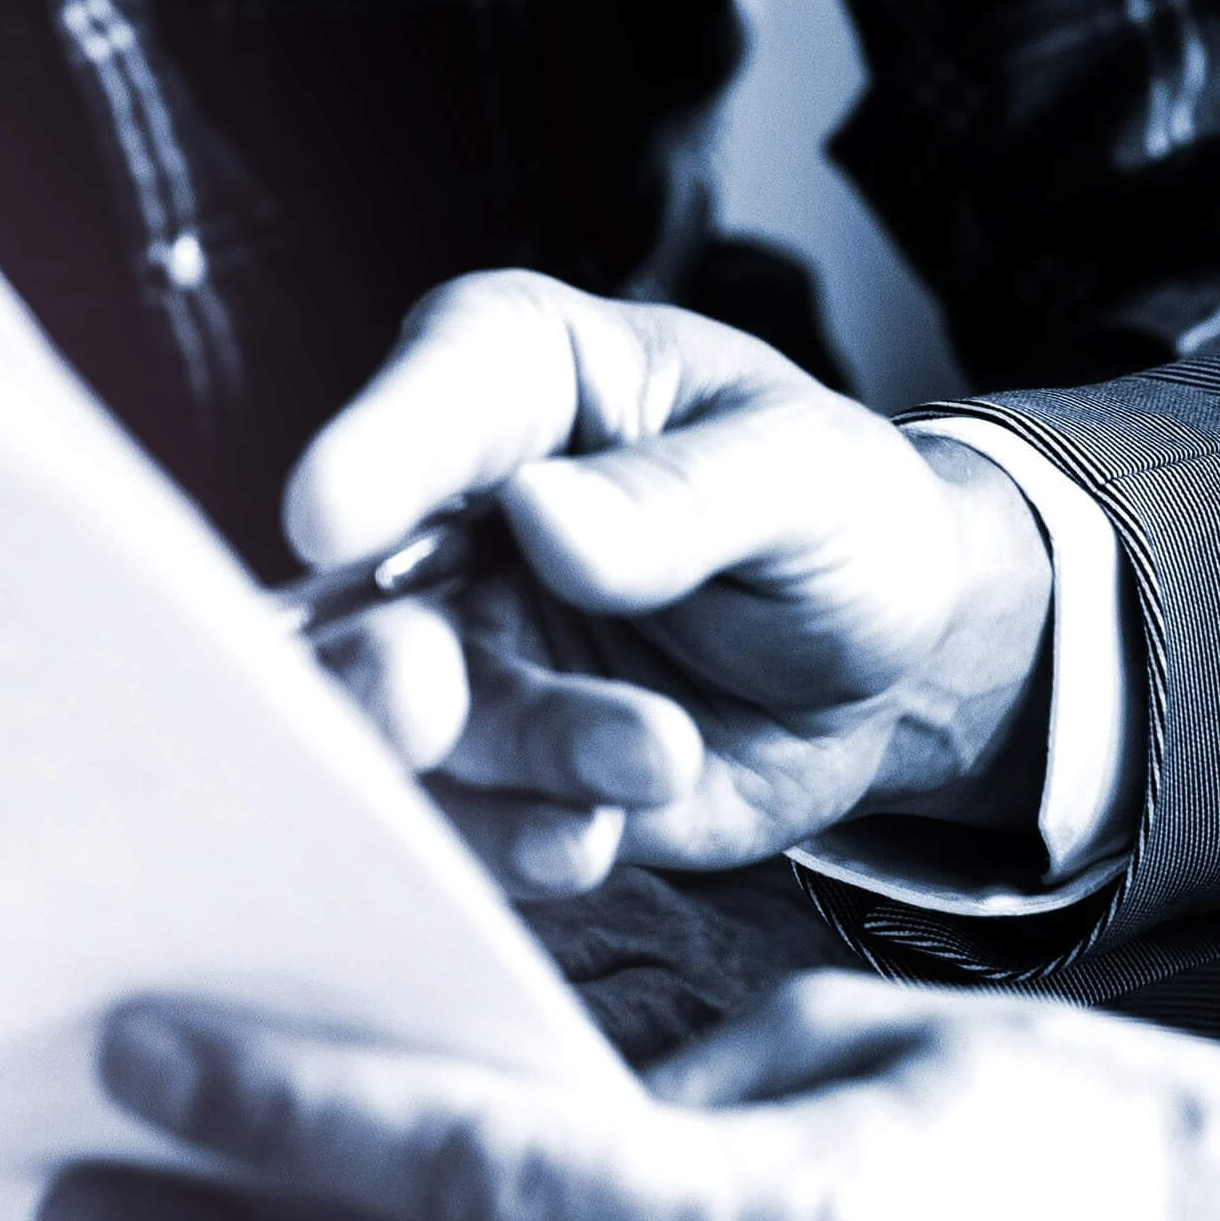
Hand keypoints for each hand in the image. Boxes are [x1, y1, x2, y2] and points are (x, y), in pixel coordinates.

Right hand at [291, 275, 1054, 894]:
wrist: (890, 667)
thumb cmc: (838, 519)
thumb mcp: (808, 477)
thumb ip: (683, 497)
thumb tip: (545, 514)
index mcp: (526, 380)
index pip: (438, 389)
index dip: (374, 449)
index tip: (329, 519)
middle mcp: (457, 513)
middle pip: (358, 586)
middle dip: (375, 661)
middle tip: (425, 698)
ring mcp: (466, 649)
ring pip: (412, 724)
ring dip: (509, 759)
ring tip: (653, 758)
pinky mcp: (497, 768)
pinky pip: (466, 820)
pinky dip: (517, 840)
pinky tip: (596, 835)